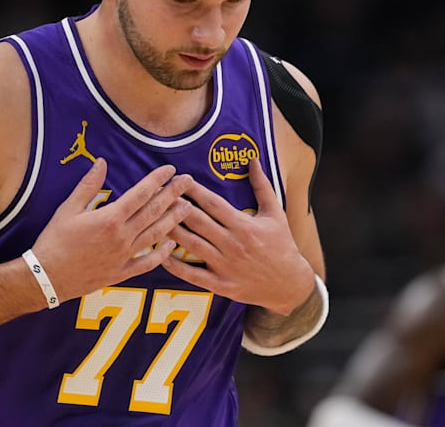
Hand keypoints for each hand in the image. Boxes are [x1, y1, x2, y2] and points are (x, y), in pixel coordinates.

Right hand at [32, 158, 192, 300]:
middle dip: (173, 194)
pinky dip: (161, 254)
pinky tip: (171, 245)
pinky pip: (147, 263)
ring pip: (155, 235)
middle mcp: (122, 236)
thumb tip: (101, 162)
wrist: (46, 278)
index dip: (157, 180)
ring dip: (173, 219)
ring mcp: (124, 256)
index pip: (141, 194)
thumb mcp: (68, 208)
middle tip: (188, 181)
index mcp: (110, 218)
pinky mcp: (121, 273)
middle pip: (154, 211)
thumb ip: (88, 185)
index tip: (170, 170)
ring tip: (188, 207)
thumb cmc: (54, 241)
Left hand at [162, 159, 315, 314]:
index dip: (194, 191)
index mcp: (244, 225)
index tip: (179, 179)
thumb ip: (262, 186)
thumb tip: (252, 159)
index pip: (213, 204)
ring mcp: (225, 266)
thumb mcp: (275, 213)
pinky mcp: (221, 285)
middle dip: (176, 207)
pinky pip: (194, 276)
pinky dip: (177, 266)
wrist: (290, 284)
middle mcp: (232, 244)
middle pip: (198, 222)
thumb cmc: (282, 245)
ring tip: (154, 220)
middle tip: (158, 195)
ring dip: (172, 231)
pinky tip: (162, 255)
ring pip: (192, 246)